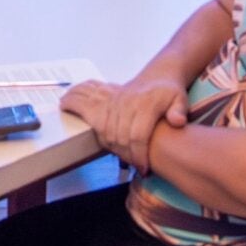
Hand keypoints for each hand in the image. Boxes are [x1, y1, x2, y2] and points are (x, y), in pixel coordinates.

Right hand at [62, 79, 187, 169]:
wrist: (158, 77)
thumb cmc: (169, 92)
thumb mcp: (180, 99)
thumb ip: (179, 110)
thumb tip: (176, 121)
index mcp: (146, 104)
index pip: (137, 135)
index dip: (139, 154)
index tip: (143, 168)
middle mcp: (127, 102)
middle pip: (119, 135)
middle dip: (125, 154)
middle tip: (133, 165)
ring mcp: (114, 98)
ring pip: (102, 124)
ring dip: (105, 142)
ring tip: (112, 153)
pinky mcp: (105, 96)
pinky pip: (85, 98)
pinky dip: (74, 103)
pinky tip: (65, 106)